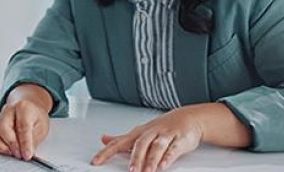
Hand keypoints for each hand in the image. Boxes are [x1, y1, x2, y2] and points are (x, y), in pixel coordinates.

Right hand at [0, 84, 51, 160]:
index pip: (22, 125)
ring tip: (12, 153)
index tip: (27, 155)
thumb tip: (26, 152)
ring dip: (2, 146)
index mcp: (23, 107)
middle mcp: (8, 111)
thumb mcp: (42, 129)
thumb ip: (33, 141)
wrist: (31, 112)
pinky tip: (6, 150)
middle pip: (3, 126)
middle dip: (11, 144)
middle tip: (19, 154)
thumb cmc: (36, 119)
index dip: (24, 142)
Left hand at [90, 105, 204, 171]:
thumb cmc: (161, 127)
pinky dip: (168, 157)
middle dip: (135, 158)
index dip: (106, 152)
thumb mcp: (138, 133)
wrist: (187, 117)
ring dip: (151, 159)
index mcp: (138, 133)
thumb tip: (103, 139)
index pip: (118, 143)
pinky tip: (164, 165)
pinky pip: (173, 148)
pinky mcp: (179, 139)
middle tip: (131, 171)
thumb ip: (121, 139)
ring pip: (157, 146)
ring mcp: (165, 135)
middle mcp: (150, 133)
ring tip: (147, 171)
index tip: (96, 161)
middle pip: (140, 144)